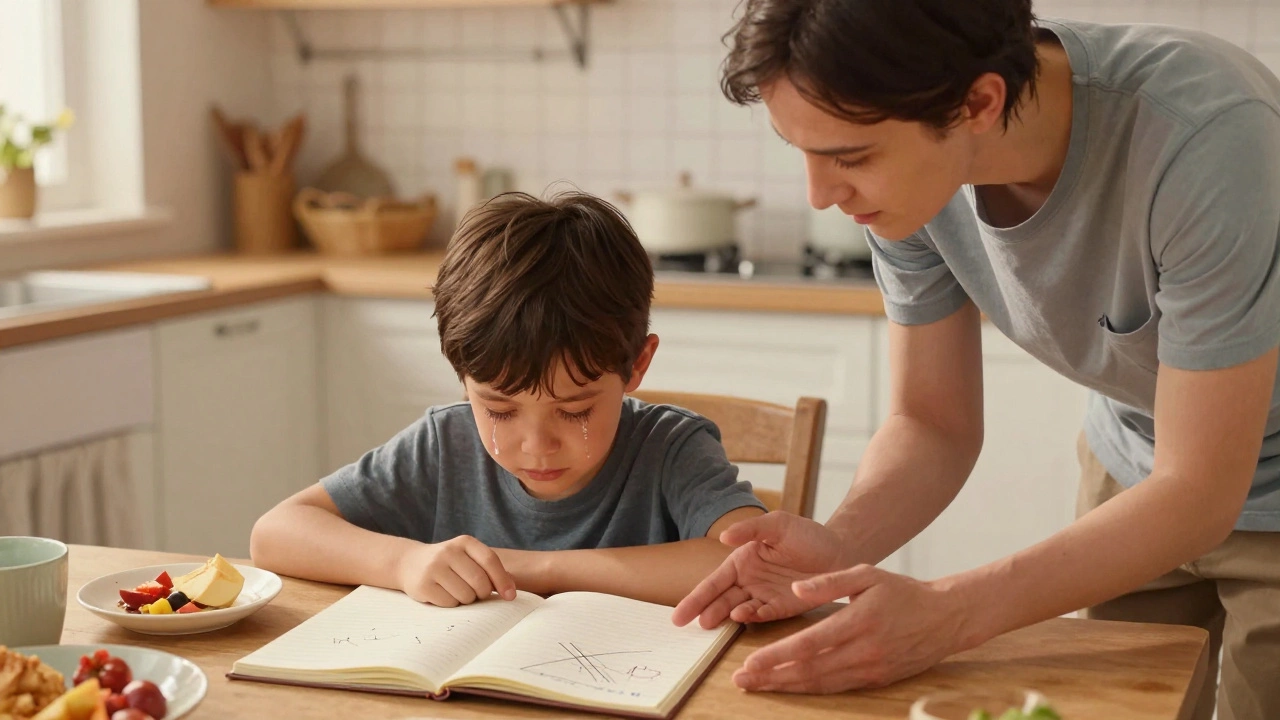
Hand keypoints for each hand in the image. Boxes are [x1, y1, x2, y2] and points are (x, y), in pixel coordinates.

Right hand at [398, 536, 516, 606]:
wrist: (410, 563)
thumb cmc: (449, 563)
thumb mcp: (468, 558)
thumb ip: (489, 569)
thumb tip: (511, 589)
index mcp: (464, 542)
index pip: (490, 560)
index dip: (502, 580)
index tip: (510, 596)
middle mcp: (448, 552)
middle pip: (479, 581)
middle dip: (483, 593)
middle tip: (477, 594)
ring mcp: (433, 568)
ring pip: (465, 595)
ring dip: (467, 600)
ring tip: (457, 591)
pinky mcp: (423, 585)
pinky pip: (449, 603)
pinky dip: (452, 604)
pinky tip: (444, 594)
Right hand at [672, 512, 848, 628]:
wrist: (841, 552)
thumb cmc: (807, 535)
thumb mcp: (777, 524)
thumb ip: (750, 528)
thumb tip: (723, 536)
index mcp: (743, 561)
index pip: (714, 581)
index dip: (695, 597)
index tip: (679, 616)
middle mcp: (749, 581)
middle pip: (721, 599)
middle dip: (705, 611)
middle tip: (692, 623)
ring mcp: (765, 596)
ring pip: (738, 609)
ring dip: (726, 616)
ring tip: (715, 621)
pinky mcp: (783, 608)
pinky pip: (764, 615)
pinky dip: (753, 617)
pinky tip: (744, 616)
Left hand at [732, 565, 969, 693]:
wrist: (946, 618)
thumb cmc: (903, 592)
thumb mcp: (866, 574)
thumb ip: (828, 582)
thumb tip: (795, 588)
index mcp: (858, 621)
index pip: (809, 644)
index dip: (777, 656)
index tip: (750, 662)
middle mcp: (864, 650)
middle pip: (809, 670)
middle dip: (772, 677)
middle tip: (741, 681)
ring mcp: (871, 669)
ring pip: (821, 684)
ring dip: (787, 687)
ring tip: (758, 687)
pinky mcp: (876, 680)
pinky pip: (837, 687)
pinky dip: (810, 689)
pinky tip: (790, 687)